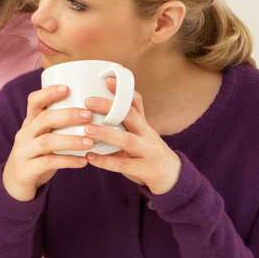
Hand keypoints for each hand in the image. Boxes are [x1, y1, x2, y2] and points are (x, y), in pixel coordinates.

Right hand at [2, 85, 91, 201]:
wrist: (15, 182)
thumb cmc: (37, 155)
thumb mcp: (43, 136)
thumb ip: (59, 125)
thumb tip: (94, 110)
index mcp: (30, 123)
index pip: (34, 101)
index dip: (48, 93)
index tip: (68, 88)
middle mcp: (24, 134)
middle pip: (43, 119)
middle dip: (67, 115)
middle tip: (88, 115)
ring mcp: (23, 152)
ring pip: (46, 142)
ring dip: (70, 140)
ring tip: (90, 141)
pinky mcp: (26, 170)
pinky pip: (48, 163)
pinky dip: (67, 161)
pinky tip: (83, 161)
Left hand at [83, 77, 180, 194]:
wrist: (172, 177)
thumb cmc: (148, 150)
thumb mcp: (142, 132)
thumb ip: (127, 118)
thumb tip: (106, 96)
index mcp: (144, 124)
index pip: (135, 103)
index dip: (122, 91)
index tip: (106, 80)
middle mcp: (148, 135)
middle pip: (131, 117)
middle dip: (109, 108)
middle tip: (87, 102)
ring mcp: (148, 152)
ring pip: (127, 140)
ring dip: (106, 134)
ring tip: (86, 129)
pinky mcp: (145, 170)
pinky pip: (123, 165)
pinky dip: (105, 161)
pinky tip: (89, 157)